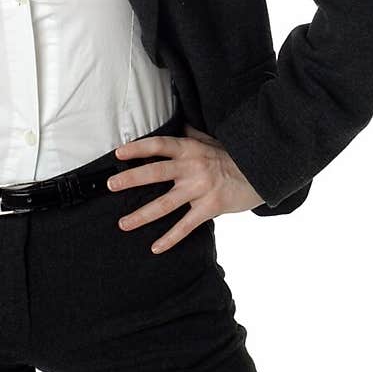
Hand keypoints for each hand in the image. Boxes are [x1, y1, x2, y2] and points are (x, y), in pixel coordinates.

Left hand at [107, 122, 265, 253]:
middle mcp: (192, 167)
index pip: (159, 145)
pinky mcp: (210, 208)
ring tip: (123, 224)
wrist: (261, 173)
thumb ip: (190, 135)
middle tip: (111, 185)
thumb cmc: (233, 156)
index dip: (138, 148)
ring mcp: (200, 189)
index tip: (118, 153)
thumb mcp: (211, 141)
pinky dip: (170, 239)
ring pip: (165, 204)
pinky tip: (156, 248)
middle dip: (131, 179)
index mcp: (190, 149)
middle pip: (156, 173)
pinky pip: (186, 226)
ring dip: (142, 215)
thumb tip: (175, 123)